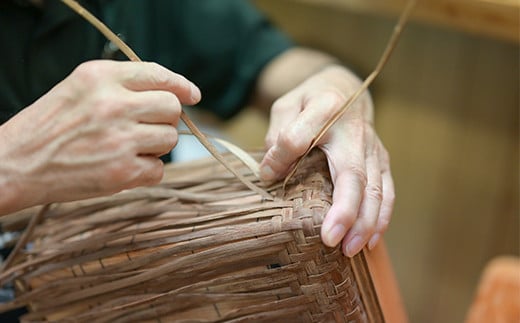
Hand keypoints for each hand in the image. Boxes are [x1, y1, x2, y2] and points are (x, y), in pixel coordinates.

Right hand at [0, 60, 200, 213]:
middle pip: (172, 108)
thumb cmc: (51, 126)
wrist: (17, 164)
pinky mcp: (122, 172)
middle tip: (144, 127)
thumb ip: (123, 84)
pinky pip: (159, 169)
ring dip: (156, 145)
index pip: (158, 75)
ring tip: (127, 147)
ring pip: (170, 139)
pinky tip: (123, 167)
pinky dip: (147, 170)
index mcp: (100, 77)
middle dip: (165, 119)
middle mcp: (113, 105)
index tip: (192, 95)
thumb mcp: (80, 87)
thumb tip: (174, 93)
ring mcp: (120, 140)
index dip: (181, 85)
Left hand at [259, 65, 393, 256]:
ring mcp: (373, 147)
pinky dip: (381, 218)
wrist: (345, 88)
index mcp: (324, 107)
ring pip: (375, 189)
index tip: (267, 175)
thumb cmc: (310, 100)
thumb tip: (270, 173)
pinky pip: (386, 192)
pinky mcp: (382, 160)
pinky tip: (370, 242)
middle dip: (345, 211)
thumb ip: (278, 134)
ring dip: (365, 222)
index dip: (282, 156)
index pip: (297, 137)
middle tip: (331, 240)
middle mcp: (354, 130)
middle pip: (352, 174)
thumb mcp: (286, 105)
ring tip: (349, 249)